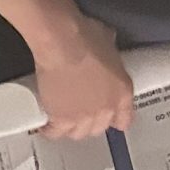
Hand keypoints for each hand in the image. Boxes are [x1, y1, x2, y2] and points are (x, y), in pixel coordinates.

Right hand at [32, 21, 134, 140]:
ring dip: (70, 127)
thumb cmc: (84, 36)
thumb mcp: (107, 40)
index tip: (106, 117)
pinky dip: (49, 129)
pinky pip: (56, 132)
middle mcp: (106, 109)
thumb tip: (103, 44)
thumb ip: (108, 52)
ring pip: (78, 133)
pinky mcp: (62, 119)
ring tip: (61, 120)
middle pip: (98, 128)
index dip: (112, 119)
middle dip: (89, 123)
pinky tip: (45, 125)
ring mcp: (84, 117)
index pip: (124, 120)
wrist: (63, 43)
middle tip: (78, 113)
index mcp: (123, 91)